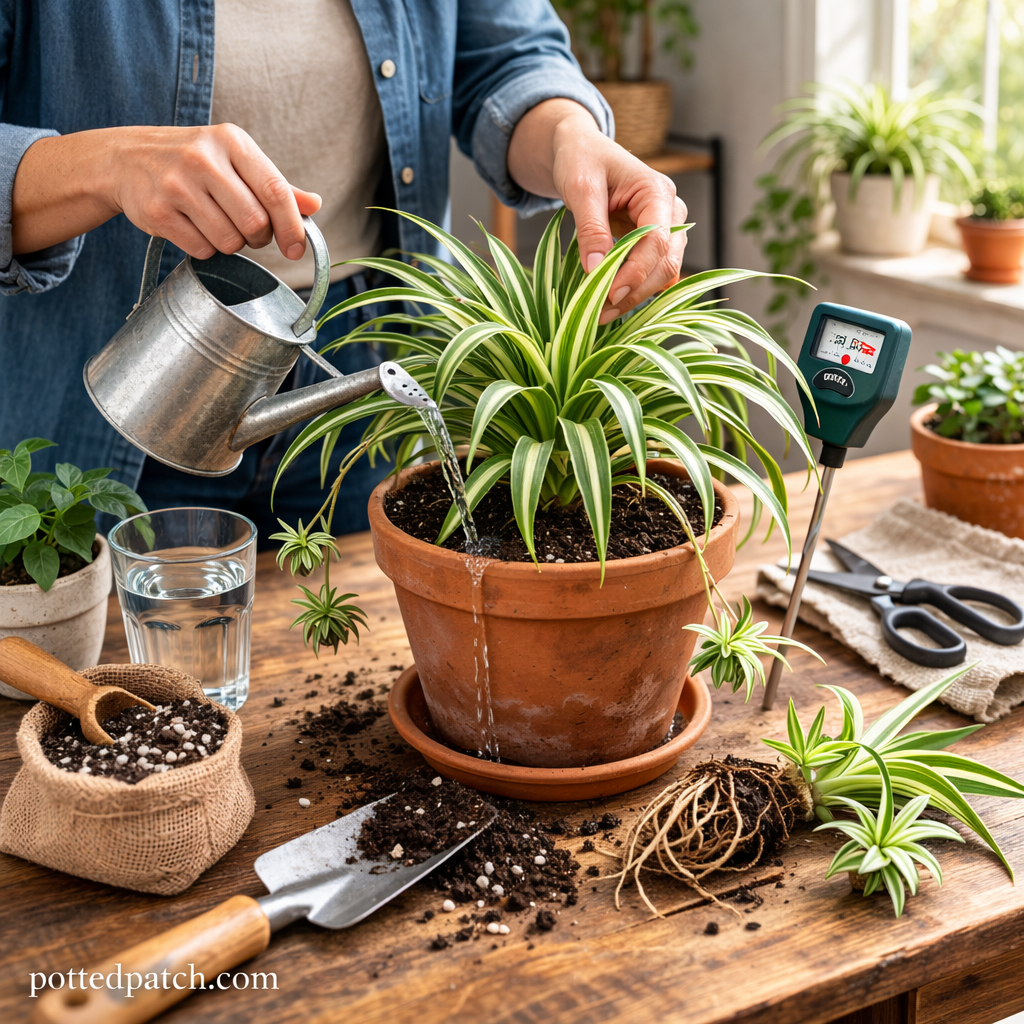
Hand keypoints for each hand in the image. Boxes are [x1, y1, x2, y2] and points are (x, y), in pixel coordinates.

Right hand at [12, 124, 319, 259]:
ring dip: (231, 245)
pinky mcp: (157, 212)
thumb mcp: (235, 160)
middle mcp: (203, 159)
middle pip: (254, 223)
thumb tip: (314, 205)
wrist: (126, 158)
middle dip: (258, 238)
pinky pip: (201, 250)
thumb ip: (274, 184)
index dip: (292, 227)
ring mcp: (176, 185)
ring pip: (229, 242)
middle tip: (248, 231)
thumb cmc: (194, 162)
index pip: (275, 191)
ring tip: (216, 225)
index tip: (297, 249)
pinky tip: (193, 228)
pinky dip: (205, 249)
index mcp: (231, 142)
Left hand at [507, 99, 687, 324]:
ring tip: (601, 313)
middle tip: (601, 313)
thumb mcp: (580, 187)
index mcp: (657, 191)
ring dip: (636, 295)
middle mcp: (671, 211)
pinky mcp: (655, 242)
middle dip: (636, 290)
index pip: (657, 241)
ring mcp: (667, 227)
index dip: (635, 272)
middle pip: (666, 262)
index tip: (608, 295)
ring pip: (663, 272)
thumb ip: (590, 227)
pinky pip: (653, 272)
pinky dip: (634, 289)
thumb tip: (595, 269)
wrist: (582, 152)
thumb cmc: (582, 160)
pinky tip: (610, 302)